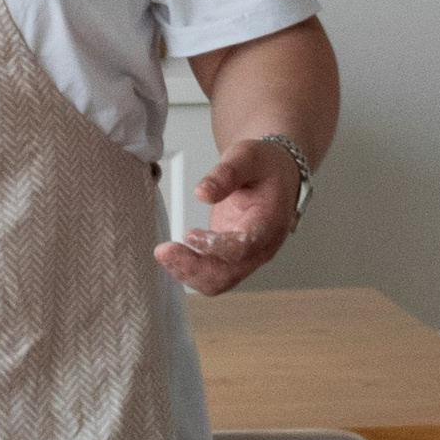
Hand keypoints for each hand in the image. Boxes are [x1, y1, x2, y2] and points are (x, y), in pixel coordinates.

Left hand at [153, 136, 303, 298]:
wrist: (276, 174)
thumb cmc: (264, 166)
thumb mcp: (247, 157)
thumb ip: (225, 174)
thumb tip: (201, 193)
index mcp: (269, 223)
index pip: (245, 246)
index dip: (217, 247)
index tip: (189, 235)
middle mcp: (261, 247)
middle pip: (229, 274)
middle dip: (194, 267)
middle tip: (164, 251)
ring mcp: (247, 256)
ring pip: (219, 281)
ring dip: (188, 273)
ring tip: (164, 254)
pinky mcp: (232, 257)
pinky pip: (212, 276)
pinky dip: (190, 271)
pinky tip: (171, 256)